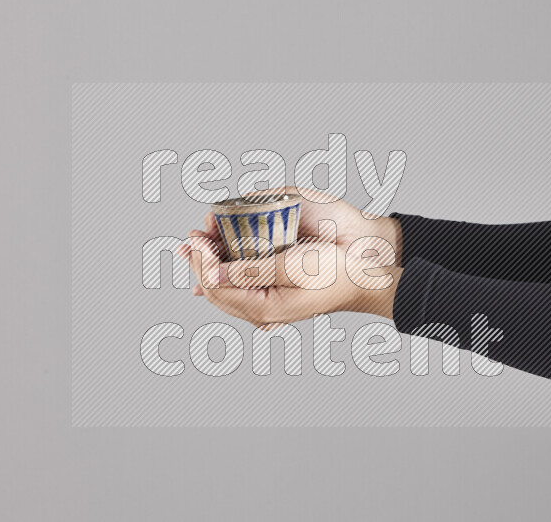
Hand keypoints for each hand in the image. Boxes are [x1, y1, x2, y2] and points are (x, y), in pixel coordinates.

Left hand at [182, 190, 403, 326]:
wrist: (360, 278)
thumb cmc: (333, 272)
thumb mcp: (290, 266)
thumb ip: (249, 270)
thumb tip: (211, 273)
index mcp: (264, 308)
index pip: (216, 287)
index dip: (201, 261)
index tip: (195, 238)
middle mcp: (262, 312)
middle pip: (216, 290)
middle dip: (200, 263)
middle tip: (190, 239)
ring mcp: (268, 307)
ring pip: (226, 289)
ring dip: (210, 265)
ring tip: (199, 244)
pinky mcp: (274, 297)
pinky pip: (240, 287)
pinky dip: (226, 271)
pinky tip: (219, 260)